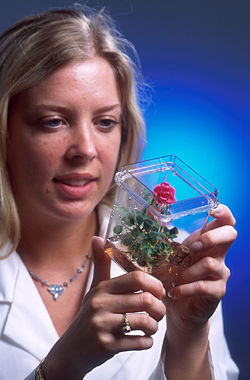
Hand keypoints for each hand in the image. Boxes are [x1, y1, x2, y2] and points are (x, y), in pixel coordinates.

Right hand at [43, 237, 165, 378]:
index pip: (137, 278)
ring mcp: (103, 325)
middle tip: (159, 313)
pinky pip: (140, 342)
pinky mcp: (107, 346)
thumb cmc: (89, 315)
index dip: (155, 284)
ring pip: (145, 321)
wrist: (71, 350)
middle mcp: (101, 304)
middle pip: (145, 300)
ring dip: (155, 326)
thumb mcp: (94, 289)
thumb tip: (97, 237)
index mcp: (102, 288)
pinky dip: (147, 342)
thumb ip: (101, 264)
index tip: (159, 292)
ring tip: (152, 327)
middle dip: (160, 308)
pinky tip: (143, 339)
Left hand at [165, 204, 236, 330]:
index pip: (225, 222)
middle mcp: (218, 255)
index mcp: (207, 243)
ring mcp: (220, 273)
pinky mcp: (217, 291)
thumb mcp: (168, 256)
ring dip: (187, 270)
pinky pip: (203, 286)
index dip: (224, 213)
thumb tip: (147, 217)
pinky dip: (185, 289)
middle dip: (211, 237)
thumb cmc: (174, 279)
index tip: (213, 209)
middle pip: (230, 235)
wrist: (178, 310)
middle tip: (194, 248)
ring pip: (211, 263)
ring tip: (174, 279)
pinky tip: (174, 292)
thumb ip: (163, 240)